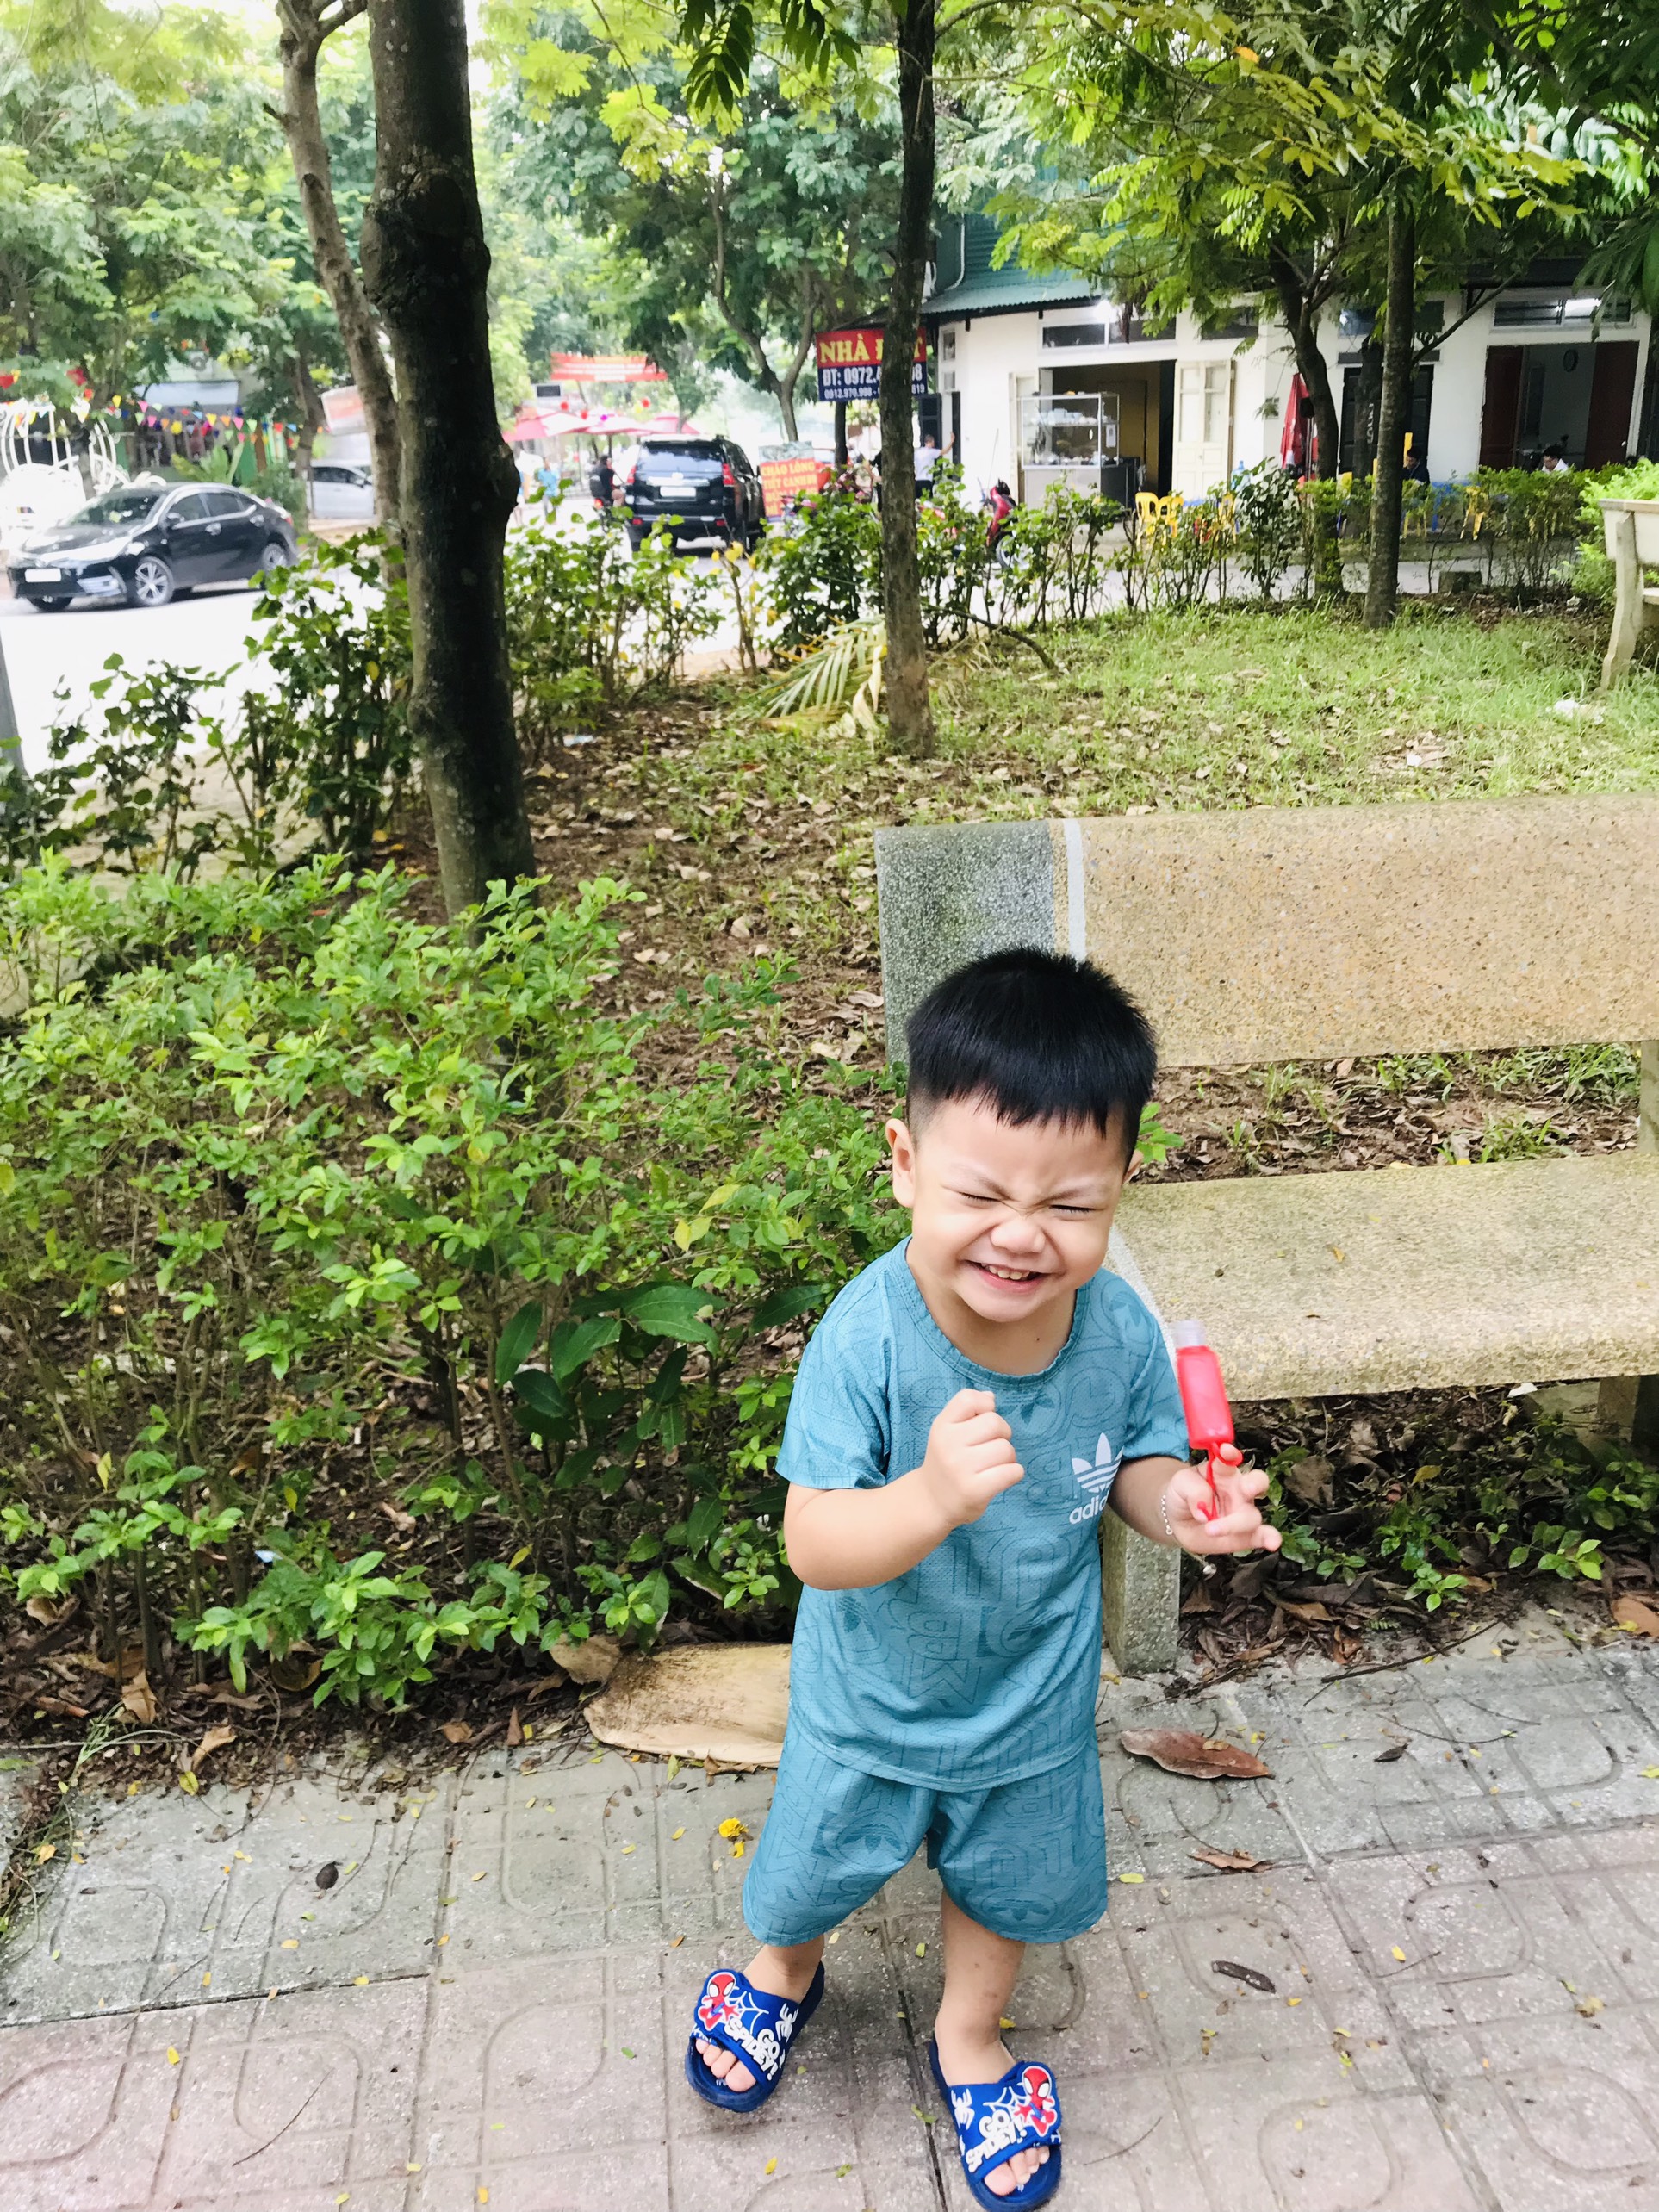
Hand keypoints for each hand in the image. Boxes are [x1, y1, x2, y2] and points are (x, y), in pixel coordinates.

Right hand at [917, 1388, 1023, 1529]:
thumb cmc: (946, 1462)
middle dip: (1002, 1434)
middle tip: (992, 1447)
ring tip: (994, 1465)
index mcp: (942, 1426)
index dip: (985, 1406)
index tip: (982, 1420)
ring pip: (1006, 1448)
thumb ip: (967, 1412)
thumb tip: (990, 1396)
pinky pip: (1012, 1472)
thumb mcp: (946, 1432)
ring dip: (1008, 1457)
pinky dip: (1014, 1473)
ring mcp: (960, 1468)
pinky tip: (1001, 1477)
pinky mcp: (975, 1490)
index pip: (969, 1399)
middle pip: (995, 1423)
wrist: (930, 1502)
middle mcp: (948, 1444)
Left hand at [1163, 1452, 1281, 1556]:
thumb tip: (1204, 1509)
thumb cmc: (1183, 1495)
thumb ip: (1193, 1489)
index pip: (1230, 1460)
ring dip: (1235, 1523)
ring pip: (1252, 1515)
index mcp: (1223, 1472)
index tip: (1225, 1451)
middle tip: (1245, 1488)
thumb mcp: (1180, 1484)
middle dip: (1255, 1483)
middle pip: (1257, 1483)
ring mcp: (1242, 1513)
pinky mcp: (1244, 1534)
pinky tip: (1273, 1543)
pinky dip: (1270, 1538)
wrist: (1177, 1520)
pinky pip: (1261, 1536)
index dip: (1229, 1454)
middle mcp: (1238, 1491)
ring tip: (1211, 1529)